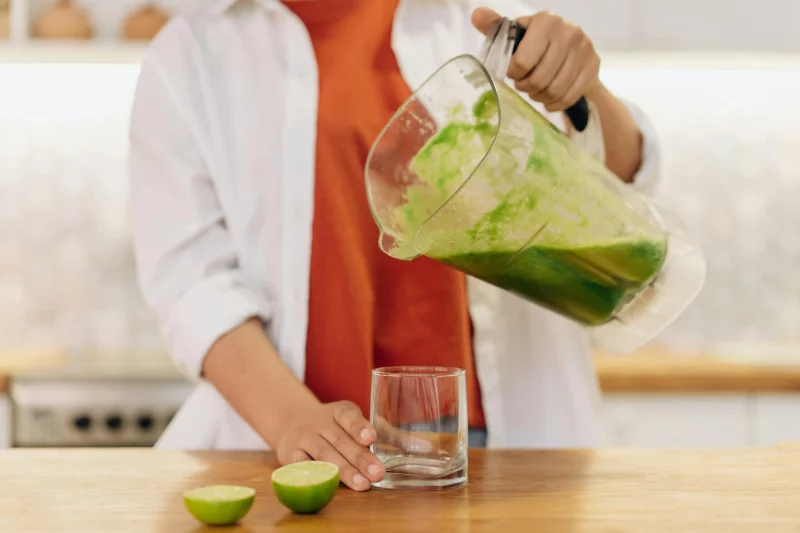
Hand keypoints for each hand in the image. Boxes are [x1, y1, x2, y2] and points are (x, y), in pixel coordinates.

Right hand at [275, 400, 384, 490]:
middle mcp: (320, 422)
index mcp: (340, 411)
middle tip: (378, 473)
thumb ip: (390, 435)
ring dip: (343, 471)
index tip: (371, 437)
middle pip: (340, 440)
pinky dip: (316, 476)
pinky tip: (330, 485)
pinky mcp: (290, 454)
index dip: (359, 426)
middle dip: (360, 458)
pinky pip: (303, 467)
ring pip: (324, 455)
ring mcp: (304, 438)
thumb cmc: (337, 427)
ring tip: (362, 484)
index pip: (348, 416)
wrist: (291, 421)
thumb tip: (426, 445)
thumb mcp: (359, 423)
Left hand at [472, 7, 600, 112]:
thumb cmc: (537, 42)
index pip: (523, 61)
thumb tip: (476, 15)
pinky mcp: (593, 67)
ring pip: (554, 90)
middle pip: (539, 79)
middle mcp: (569, 32)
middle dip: (526, 87)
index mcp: (546, 21)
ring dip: (539, 96)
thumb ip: (496, 26)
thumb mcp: (517, 33)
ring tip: (534, 91)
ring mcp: (584, 50)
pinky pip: (569, 97)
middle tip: (523, 84)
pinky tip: (548, 99)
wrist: (573, 48)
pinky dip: (554, 104)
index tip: (512, 72)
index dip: (513, 73)